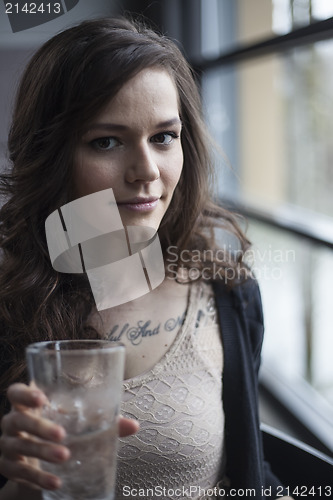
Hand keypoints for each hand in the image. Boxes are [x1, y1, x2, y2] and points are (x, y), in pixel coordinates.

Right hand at [0, 383, 138, 490]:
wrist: (35, 461)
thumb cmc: (58, 429)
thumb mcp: (75, 422)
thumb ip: (101, 420)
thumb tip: (133, 425)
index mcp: (28, 404)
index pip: (16, 393)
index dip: (25, 394)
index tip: (42, 398)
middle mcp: (13, 422)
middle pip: (17, 420)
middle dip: (40, 427)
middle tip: (62, 434)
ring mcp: (8, 445)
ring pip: (19, 447)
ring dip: (41, 452)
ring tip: (65, 456)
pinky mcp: (9, 467)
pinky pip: (20, 473)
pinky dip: (38, 478)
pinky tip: (56, 481)